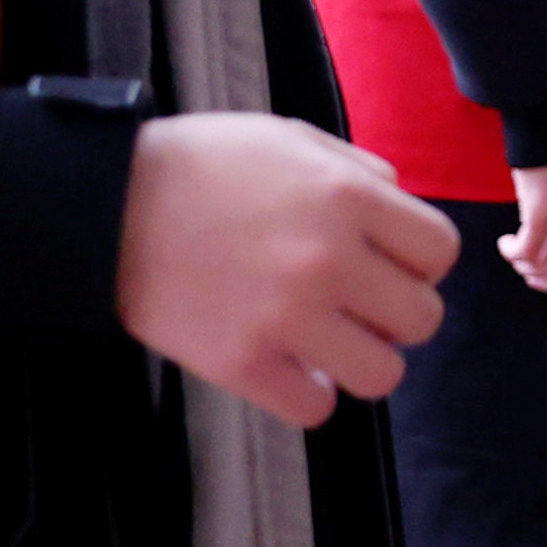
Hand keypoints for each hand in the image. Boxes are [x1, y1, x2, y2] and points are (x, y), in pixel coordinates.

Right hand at [115, 113, 459, 427]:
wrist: (106, 206)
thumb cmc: (202, 165)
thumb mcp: (289, 137)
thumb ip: (357, 169)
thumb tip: (401, 201)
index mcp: (348, 197)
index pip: (440, 253)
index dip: (420, 262)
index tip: (388, 263)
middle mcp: (328, 258)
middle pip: (423, 318)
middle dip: (397, 314)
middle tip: (358, 305)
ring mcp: (286, 316)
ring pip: (382, 375)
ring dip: (362, 361)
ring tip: (328, 341)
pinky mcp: (241, 363)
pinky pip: (316, 409)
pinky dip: (308, 394)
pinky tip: (288, 367)